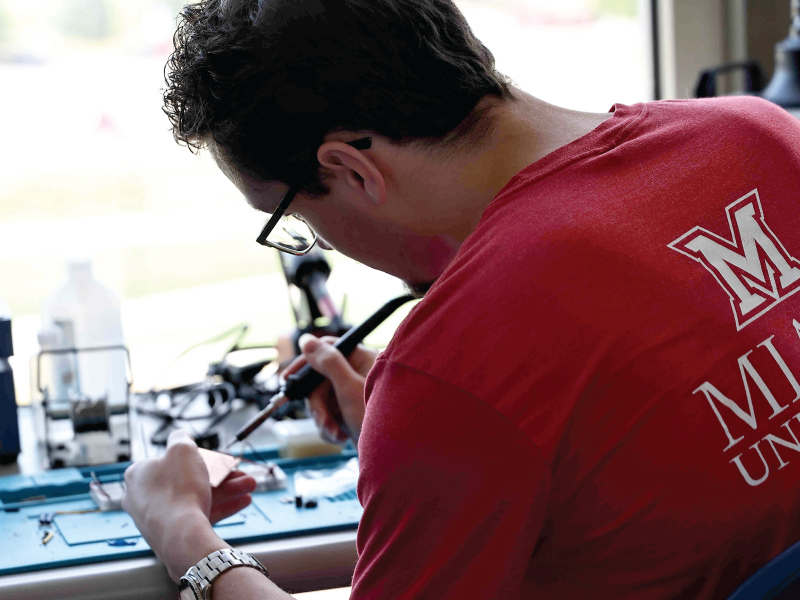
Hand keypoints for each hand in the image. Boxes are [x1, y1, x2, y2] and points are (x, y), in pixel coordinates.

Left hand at [122, 430, 255, 579]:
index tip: (222, 459)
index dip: (202, 457)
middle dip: (221, 475)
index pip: (173, 459)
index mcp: (138, 473)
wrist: (181, 535)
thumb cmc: (178, 488)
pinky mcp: (171, 534)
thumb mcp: (182, 448)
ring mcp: (156, 516)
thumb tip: (179, 434)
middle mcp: (142, 495)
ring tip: (250, 486)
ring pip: (197, 496)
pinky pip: (197, 515)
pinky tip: (242, 502)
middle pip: (189, 478)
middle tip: (241, 473)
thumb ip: (180, 436)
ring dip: (227, 489)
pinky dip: (219, 506)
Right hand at [282, 334, 376, 443]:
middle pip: (320, 380)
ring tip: (335, 434)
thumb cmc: (377, 418)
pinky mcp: (352, 413)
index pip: (327, 349)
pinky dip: (330, 428)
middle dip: (318, 405)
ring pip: (322, 400)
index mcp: (362, 359)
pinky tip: (341, 439)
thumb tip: (305, 339)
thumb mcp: (348, 388)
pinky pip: (330, 415)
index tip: (288, 379)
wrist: (394, 456)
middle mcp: (358, 373)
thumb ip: (327, 362)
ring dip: (324, 420)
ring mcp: (354, 394)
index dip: (306, 362)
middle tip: (323, 420)